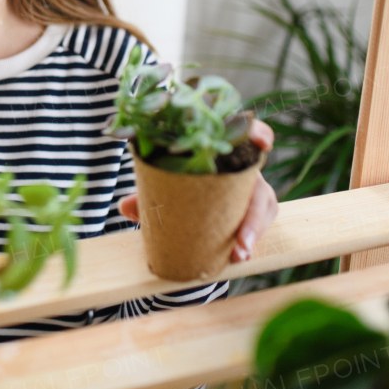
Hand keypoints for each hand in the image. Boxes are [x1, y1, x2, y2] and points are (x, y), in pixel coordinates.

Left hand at [117, 119, 277, 262]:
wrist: (191, 194)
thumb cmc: (182, 180)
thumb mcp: (165, 184)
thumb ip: (148, 194)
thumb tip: (124, 206)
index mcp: (225, 149)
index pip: (248, 133)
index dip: (259, 134)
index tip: (262, 142)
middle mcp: (245, 167)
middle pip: (259, 185)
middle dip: (254, 216)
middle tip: (240, 244)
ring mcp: (255, 188)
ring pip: (264, 207)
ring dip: (254, 231)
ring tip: (239, 254)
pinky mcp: (257, 208)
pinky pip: (261, 221)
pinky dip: (252, 237)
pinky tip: (240, 255)